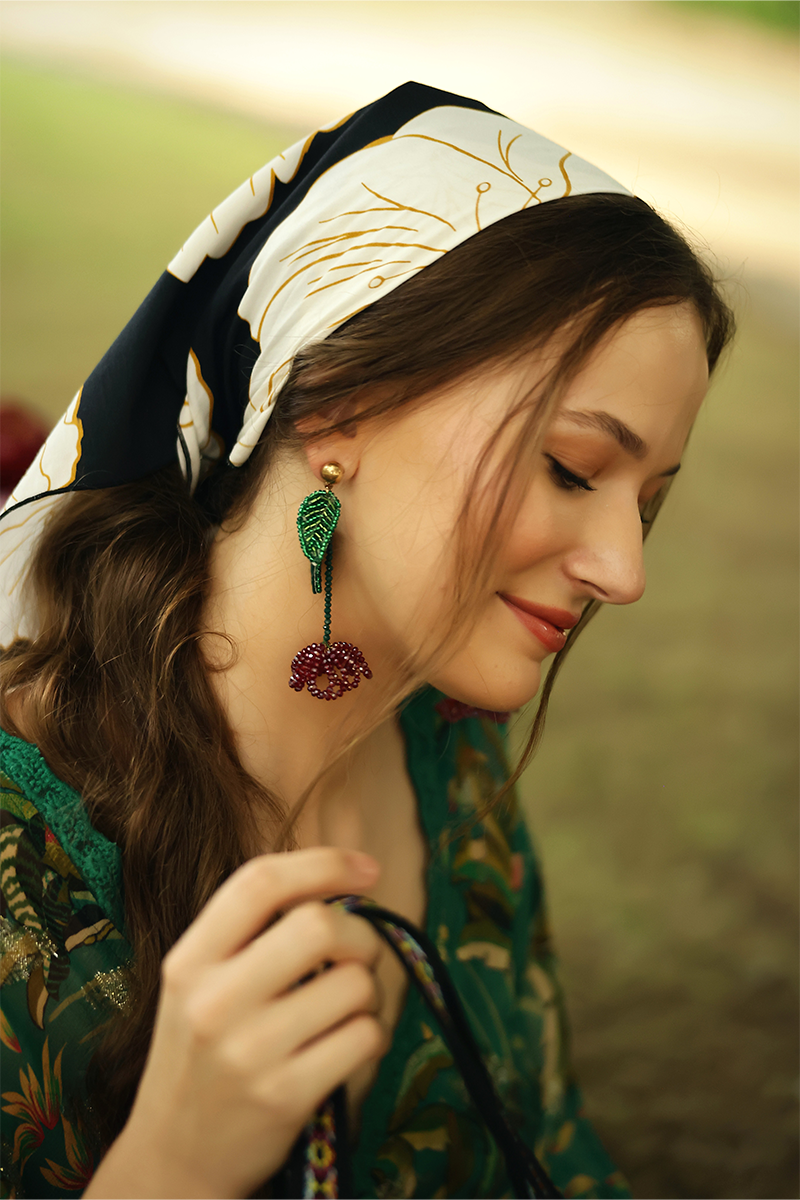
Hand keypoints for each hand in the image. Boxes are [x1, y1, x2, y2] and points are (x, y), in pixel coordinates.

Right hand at [86, 847, 385, 1198]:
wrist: (174, 1156)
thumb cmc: (202, 1053)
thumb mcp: (198, 983)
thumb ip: (250, 933)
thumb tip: (344, 885)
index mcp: (190, 960)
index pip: (260, 882)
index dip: (324, 864)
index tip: (366, 869)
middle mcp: (214, 1000)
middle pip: (319, 925)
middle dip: (360, 934)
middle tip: (357, 955)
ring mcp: (250, 1051)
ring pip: (355, 983)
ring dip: (368, 992)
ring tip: (343, 1010)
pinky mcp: (286, 1096)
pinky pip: (366, 1036)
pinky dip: (371, 1034)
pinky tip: (346, 1045)